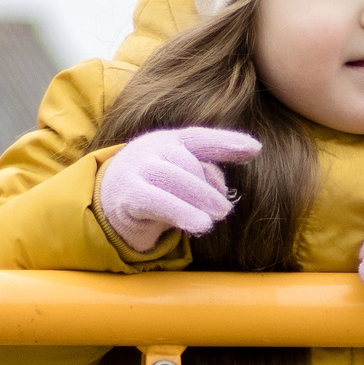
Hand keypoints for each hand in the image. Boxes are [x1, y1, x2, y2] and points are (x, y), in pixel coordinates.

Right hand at [97, 126, 263, 252]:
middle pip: (186, 162)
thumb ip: (204, 175)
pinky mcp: (128, 195)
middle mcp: (151, 149)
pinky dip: (180, 212)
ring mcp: (137, 169)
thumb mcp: (180, 178)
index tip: (255, 149)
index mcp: (168, 141)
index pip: (198, 139)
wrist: (107, 203)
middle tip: (224, 210)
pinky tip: (199, 225)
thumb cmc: (155, 189)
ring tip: (215, 218)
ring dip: (198, 199)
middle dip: (208, 187)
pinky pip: (156, 201)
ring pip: (172, 179)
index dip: (226, 142)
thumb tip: (224, 187)